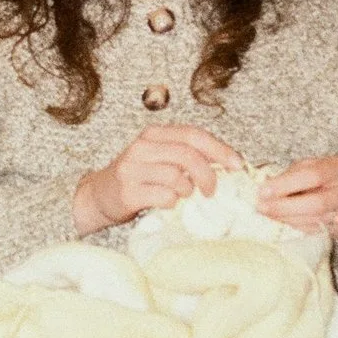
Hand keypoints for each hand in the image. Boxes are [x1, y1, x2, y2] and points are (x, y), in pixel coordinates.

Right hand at [74, 124, 242, 234]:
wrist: (100, 194)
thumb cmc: (139, 177)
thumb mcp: (161, 157)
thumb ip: (187, 154)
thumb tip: (228, 163)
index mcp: (154, 134)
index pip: (194, 135)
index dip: (220, 149)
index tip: (237, 165)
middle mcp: (142, 147)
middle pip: (188, 155)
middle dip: (208, 175)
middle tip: (212, 190)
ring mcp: (133, 169)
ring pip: (177, 177)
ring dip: (188, 191)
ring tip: (184, 196)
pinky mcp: (128, 191)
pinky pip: (164, 197)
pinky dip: (173, 202)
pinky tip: (168, 203)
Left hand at [256, 157, 337, 244]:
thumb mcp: (322, 165)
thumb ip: (297, 172)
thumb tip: (267, 183)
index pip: (312, 175)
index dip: (286, 184)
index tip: (263, 190)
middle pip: (315, 203)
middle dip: (284, 207)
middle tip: (261, 207)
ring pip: (316, 220)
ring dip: (287, 219)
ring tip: (268, 215)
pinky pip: (319, 231)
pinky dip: (299, 227)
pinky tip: (285, 224)